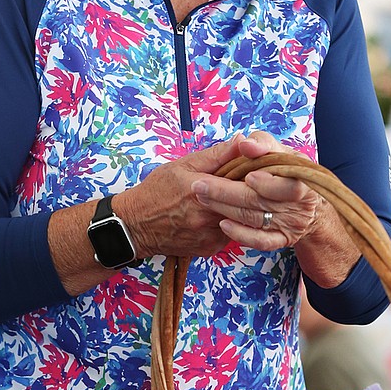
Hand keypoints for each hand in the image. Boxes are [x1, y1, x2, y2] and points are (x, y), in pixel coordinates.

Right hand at [116, 133, 262, 259]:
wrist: (136, 225)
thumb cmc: (156, 192)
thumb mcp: (182, 165)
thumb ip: (216, 154)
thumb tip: (242, 140)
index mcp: (201, 191)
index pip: (243, 181)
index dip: (252, 175)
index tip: (254, 170)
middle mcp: (207, 216)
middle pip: (245, 204)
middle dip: (250, 193)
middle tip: (249, 185)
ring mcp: (210, 235)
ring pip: (240, 221)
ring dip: (240, 210)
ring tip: (230, 199)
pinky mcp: (210, 248)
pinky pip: (230, 234)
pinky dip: (228, 224)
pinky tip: (217, 216)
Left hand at [189, 131, 322, 251]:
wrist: (305, 200)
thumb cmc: (286, 168)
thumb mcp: (278, 149)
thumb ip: (262, 143)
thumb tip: (245, 144)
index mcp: (305, 181)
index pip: (289, 187)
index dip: (268, 184)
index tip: (248, 176)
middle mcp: (301, 207)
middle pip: (261, 202)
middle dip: (227, 193)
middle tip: (200, 185)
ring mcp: (292, 225)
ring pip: (255, 219)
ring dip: (225, 209)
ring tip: (203, 198)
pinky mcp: (282, 239)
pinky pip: (260, 241)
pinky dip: (241, 234)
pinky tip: (223, 224)